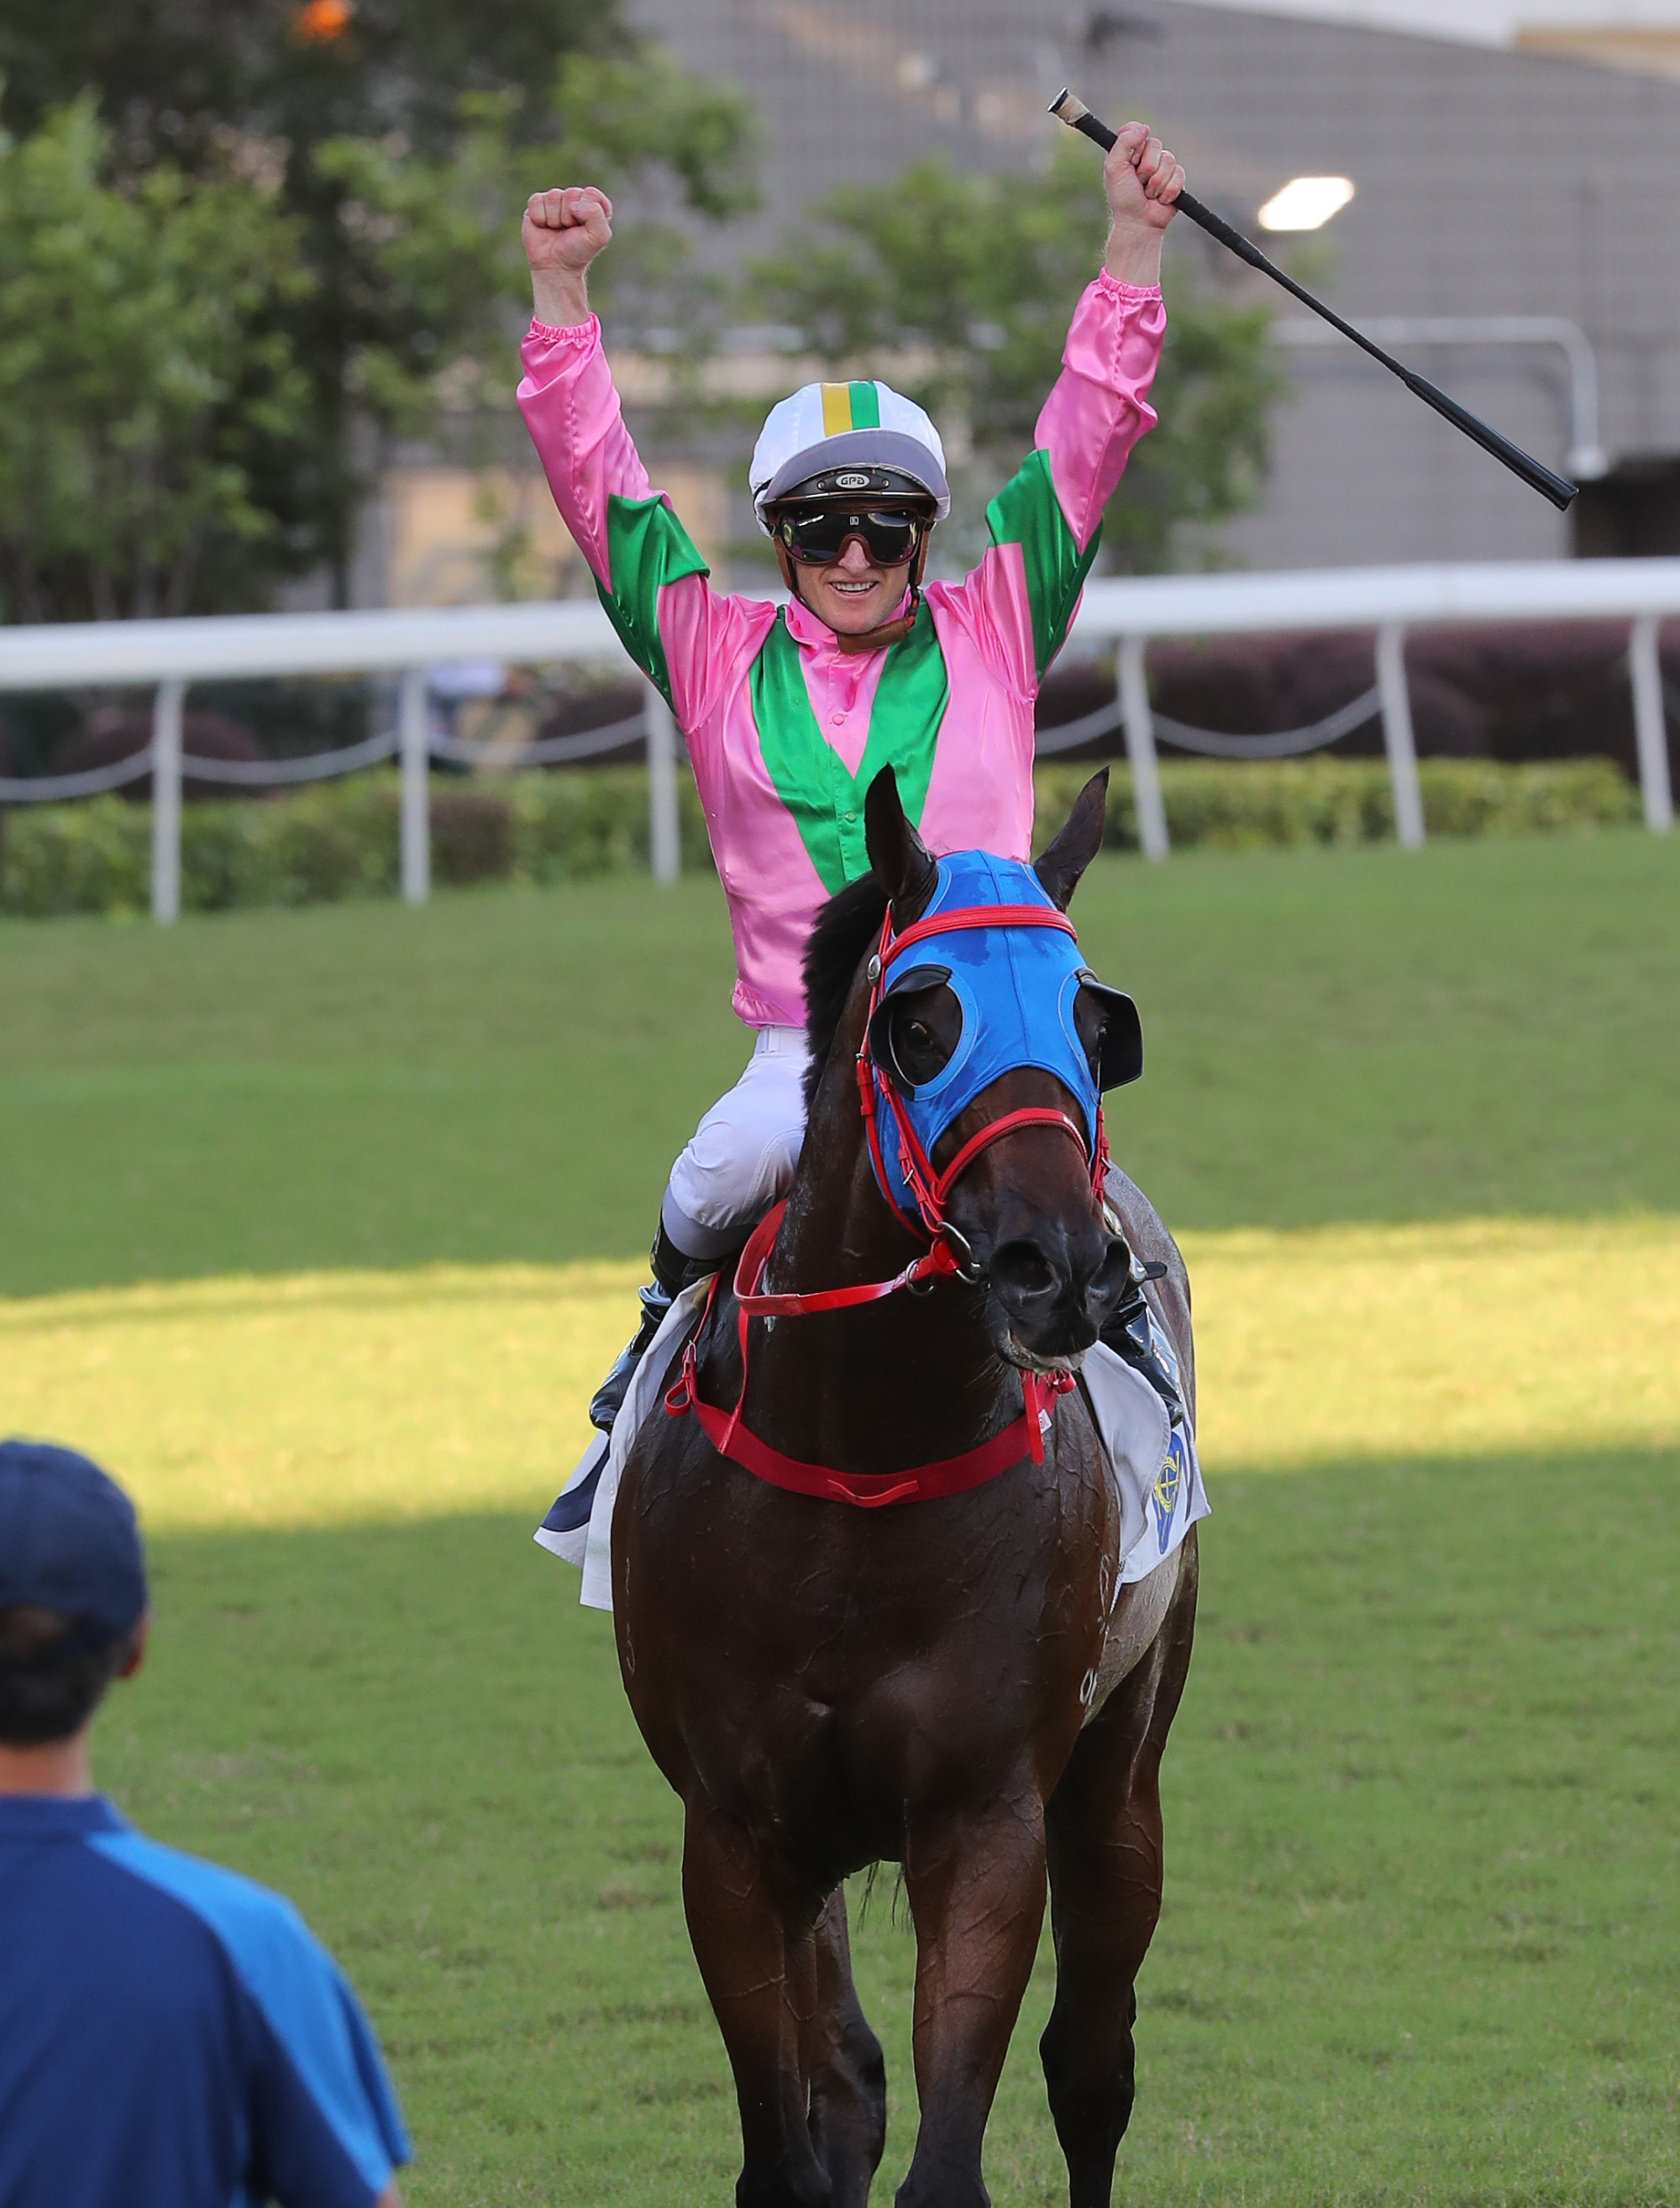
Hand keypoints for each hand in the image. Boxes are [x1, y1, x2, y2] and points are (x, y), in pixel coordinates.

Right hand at [523, 187, 612, 326]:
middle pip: (571, 193)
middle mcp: (574, 198)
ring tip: (557, 230)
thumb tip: (573, 205)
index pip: (590, 193)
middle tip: (569, 231)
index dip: (587, 212)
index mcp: (593, 203)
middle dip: (570, 216)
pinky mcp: (537, 204)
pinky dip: (540, 218)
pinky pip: (536, 201)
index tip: (584, 229)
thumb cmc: (578, 252)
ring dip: (555, 219)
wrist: (556, 267)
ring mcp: (555, 200)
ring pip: (553, 196)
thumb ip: (596, 214)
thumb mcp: (599, 237)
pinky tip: (544, 227)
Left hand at [1102, 122, 1183, 285]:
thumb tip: (1144, 127)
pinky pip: (1179, 174)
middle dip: (1146, 168)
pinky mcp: (1176, 179)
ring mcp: (1162, 166)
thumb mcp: (1114, 168)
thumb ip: (1123, 143)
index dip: (1135, 145)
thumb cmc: (1123, 198)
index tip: (1130, 161)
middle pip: (1155, 144)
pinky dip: (1169, 190)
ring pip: (1168, 160)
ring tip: (1148, 194)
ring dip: (1157, 182)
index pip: (1135, 129)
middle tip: (1138, 183)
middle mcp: (1145, 155)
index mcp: (1128, 150)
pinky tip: (1161, 200)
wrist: (1138, 223)